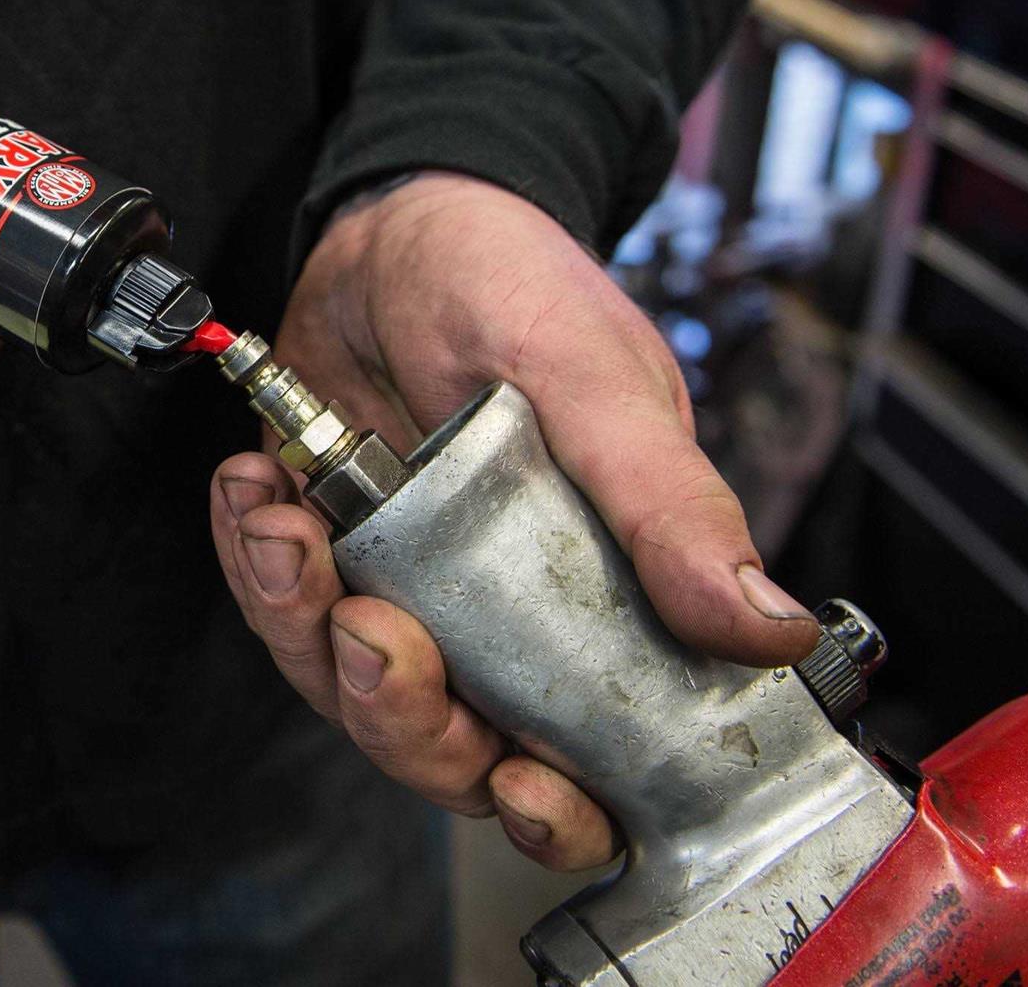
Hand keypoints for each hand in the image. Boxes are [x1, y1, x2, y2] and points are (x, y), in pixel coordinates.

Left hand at [210, 172, 818, 870]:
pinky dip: (254, 560)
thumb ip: (664, 503)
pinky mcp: (332, 547)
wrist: (405, 221)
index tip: (520, 784)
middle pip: (456, 749)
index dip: (559, 806)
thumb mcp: (596, 379)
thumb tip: (773, 629)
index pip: (595, 756)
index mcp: (604, 591)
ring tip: (285, 530)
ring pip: (354, 691)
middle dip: (402, 716)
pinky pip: (284, 604)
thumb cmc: (519, 282)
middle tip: (371, 635)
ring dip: (304, 627)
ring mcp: (412, 582)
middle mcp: (506, 610)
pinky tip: (253, 491)